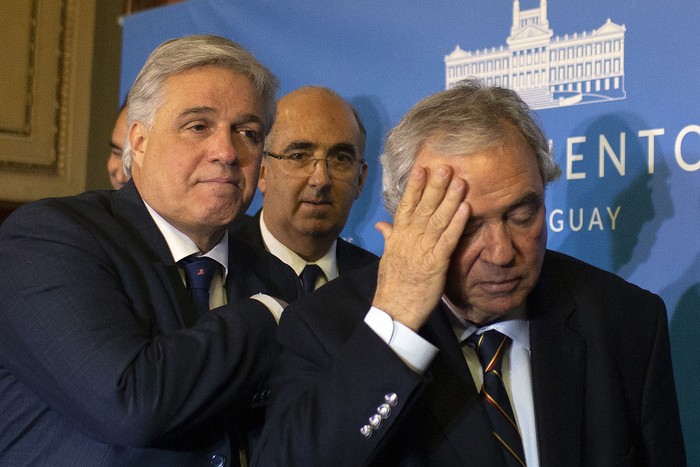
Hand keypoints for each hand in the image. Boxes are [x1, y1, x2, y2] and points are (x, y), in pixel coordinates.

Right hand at [373, 165, 468, 330]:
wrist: (394, 309)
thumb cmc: (392, 285)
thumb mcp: (387, 257)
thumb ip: (388, 238)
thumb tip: (382, 224)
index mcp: (398, 236)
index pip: (406, 206)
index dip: (414, 187)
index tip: (421, 168)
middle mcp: (410, 238)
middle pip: (423, 207)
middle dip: (434, 186)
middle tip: (445, 166)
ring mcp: (423, 249)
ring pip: (437, 219)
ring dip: (449, 199)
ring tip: (460, 181)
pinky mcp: (436, 263)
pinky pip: (448, 239)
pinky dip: (457, 223)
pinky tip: (466, 208)